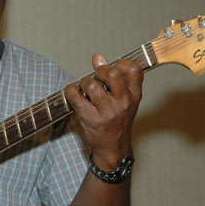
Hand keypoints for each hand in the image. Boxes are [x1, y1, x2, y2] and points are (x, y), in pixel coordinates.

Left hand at [65, 53, 142, 170]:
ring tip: (84, 87)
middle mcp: (123, 102)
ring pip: (92, 85)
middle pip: (112, 74)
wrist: (113, 148)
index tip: (113, 66)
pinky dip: (70, 91)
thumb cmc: (117, 122)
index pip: (134, 71)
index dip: (121, 63)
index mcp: (133, 96)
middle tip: (96, 76)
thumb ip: (114, 79)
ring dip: (84, 82)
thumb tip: (98, 57)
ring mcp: (107, 112)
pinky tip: (72, 91)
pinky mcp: (91, 119)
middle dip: (100, 70)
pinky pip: (76, 97)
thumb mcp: (123, 101)